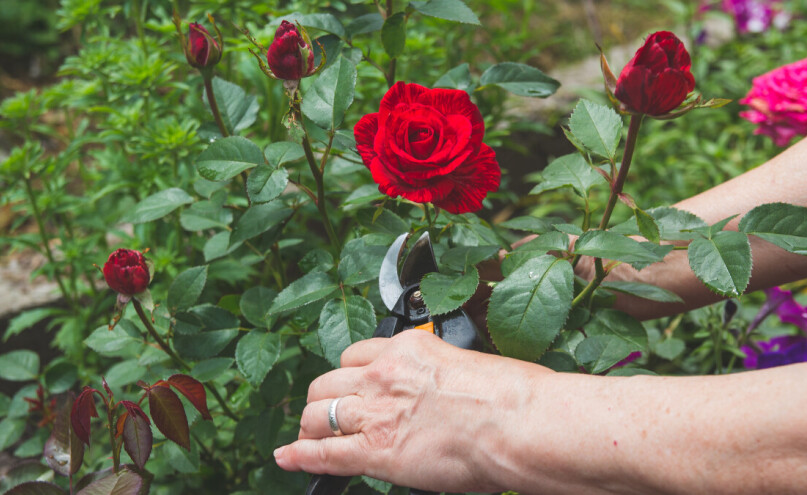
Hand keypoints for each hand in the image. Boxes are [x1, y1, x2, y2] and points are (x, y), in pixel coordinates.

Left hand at [274, 329, 549, 492]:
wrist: (518, 422)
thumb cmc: (512, 396)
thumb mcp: (472, 365)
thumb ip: (442, 374)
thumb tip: (444, 391)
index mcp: (408, 349)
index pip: (357, 355)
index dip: (348, 375)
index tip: (349, 386)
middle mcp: (383, 376)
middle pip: (328, 383)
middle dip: (323, 400)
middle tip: (325, 415)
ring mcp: (375, 413)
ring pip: (318, 415)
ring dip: (311, 427)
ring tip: (308, 438)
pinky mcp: (376, 450)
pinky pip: (324, 453)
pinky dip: (301, 456)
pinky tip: (288, 457)